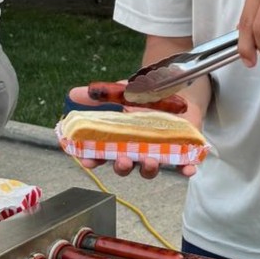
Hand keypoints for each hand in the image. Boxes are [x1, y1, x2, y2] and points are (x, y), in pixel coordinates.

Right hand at [64, 84, 203, 179]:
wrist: (177, 88)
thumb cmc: (145, 95)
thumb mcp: (121, 91)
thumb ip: (99, 96)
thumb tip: (71, 94)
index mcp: (119, 139)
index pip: (102, 155)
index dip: (93, 159)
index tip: (87, 160)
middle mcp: (136, 149)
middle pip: (126, 166)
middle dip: (123, 167)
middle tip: (123, 161)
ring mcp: (158, 151)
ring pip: (150, 168)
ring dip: (149, 169)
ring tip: (149, 160)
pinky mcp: (181, 150)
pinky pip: (183, 164)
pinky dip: (185, 168)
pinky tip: (188, 170)